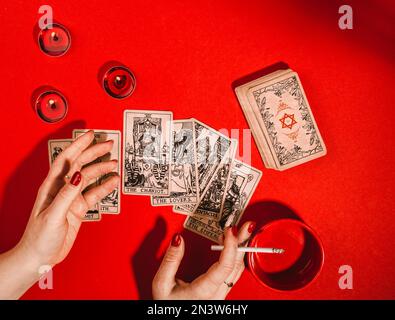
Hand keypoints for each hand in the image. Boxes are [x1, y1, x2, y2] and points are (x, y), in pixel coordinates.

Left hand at [0, 130, 118, 298]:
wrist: (40, 256)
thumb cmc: (39, 237)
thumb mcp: (53, 214)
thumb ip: (67, 194)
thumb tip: (79, 175)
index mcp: (52, 186)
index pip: (67, 159)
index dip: (78, 145)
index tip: (90, 136)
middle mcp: (62, 189)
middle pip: (81, 164)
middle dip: (94, 153)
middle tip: (108, 145)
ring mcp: (72, 198)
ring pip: (89, 178)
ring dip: (101, 169)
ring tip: (114, 163)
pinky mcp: (78, 208)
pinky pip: (94, 194)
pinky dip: (104, 187)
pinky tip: (112, 181)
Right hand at [152, 221, 254, 299]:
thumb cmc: (168, 307)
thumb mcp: (162, 284)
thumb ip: (170, 261)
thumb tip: (178, 240)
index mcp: (204, 290)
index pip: (225, 266)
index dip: (230, 245)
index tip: (230, 230)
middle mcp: (217, 293)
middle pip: (236, 265)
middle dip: (242, 242)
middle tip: (246, 226)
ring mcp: (221, 294)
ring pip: (238, 270)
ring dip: (240, 249)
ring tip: (241, 232)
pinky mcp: (221, 292)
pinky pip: (233, 273)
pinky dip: (235, 256)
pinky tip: (233, 247)